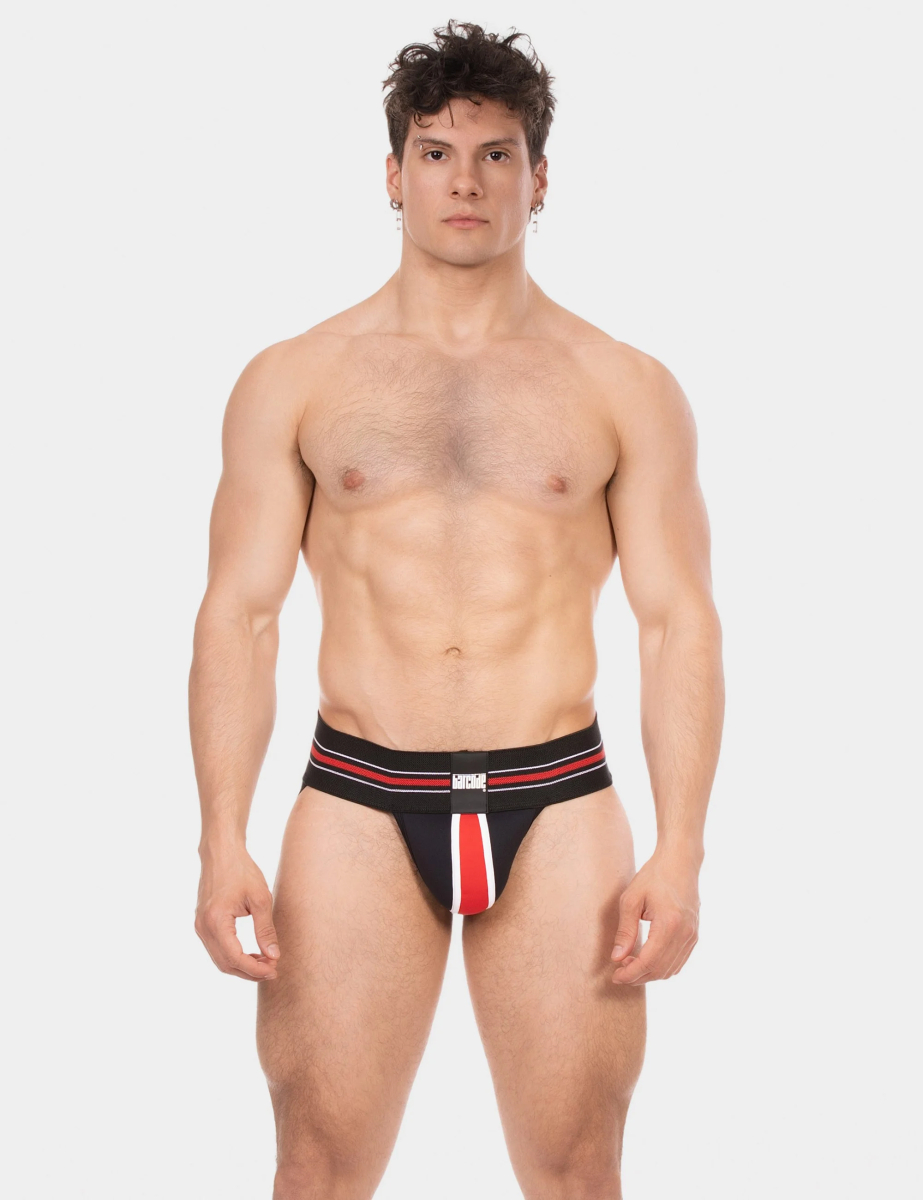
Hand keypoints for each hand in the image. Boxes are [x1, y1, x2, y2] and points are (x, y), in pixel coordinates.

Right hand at [195, 847, 280, 981]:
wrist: (221, 852)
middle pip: (225, 963)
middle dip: (249, 971)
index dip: (255, 968)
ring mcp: (200, 926)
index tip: (274, 970)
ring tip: (265, 963)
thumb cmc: (242, 870)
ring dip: (242, 965)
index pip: (234, 957)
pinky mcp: (202, 923)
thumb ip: (265, 929)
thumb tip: (273, 956)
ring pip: (220, 959)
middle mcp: (203, 927)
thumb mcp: (260, 899)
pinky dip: (234, 956)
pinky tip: (252, 953)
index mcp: (216, 921)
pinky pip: (217, 949)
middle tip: (272, 970)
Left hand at [610, 850, 699, 984]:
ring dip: (650, 973)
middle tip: (619, 973)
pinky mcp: (694, 935)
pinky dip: (662, 966)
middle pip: (660, 970)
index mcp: (669, 925)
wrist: (680, 861)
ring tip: (630, 964)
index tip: (615, 976)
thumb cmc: (653, 876)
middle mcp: (685, 934)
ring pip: (671, 969)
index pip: (648, 962)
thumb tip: (617, 958)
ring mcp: (693, 936)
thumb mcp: (631, 899)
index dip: (630, 974)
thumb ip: (625, 931)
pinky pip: (679, 961)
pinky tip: (646, 958)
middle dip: (638, 977)